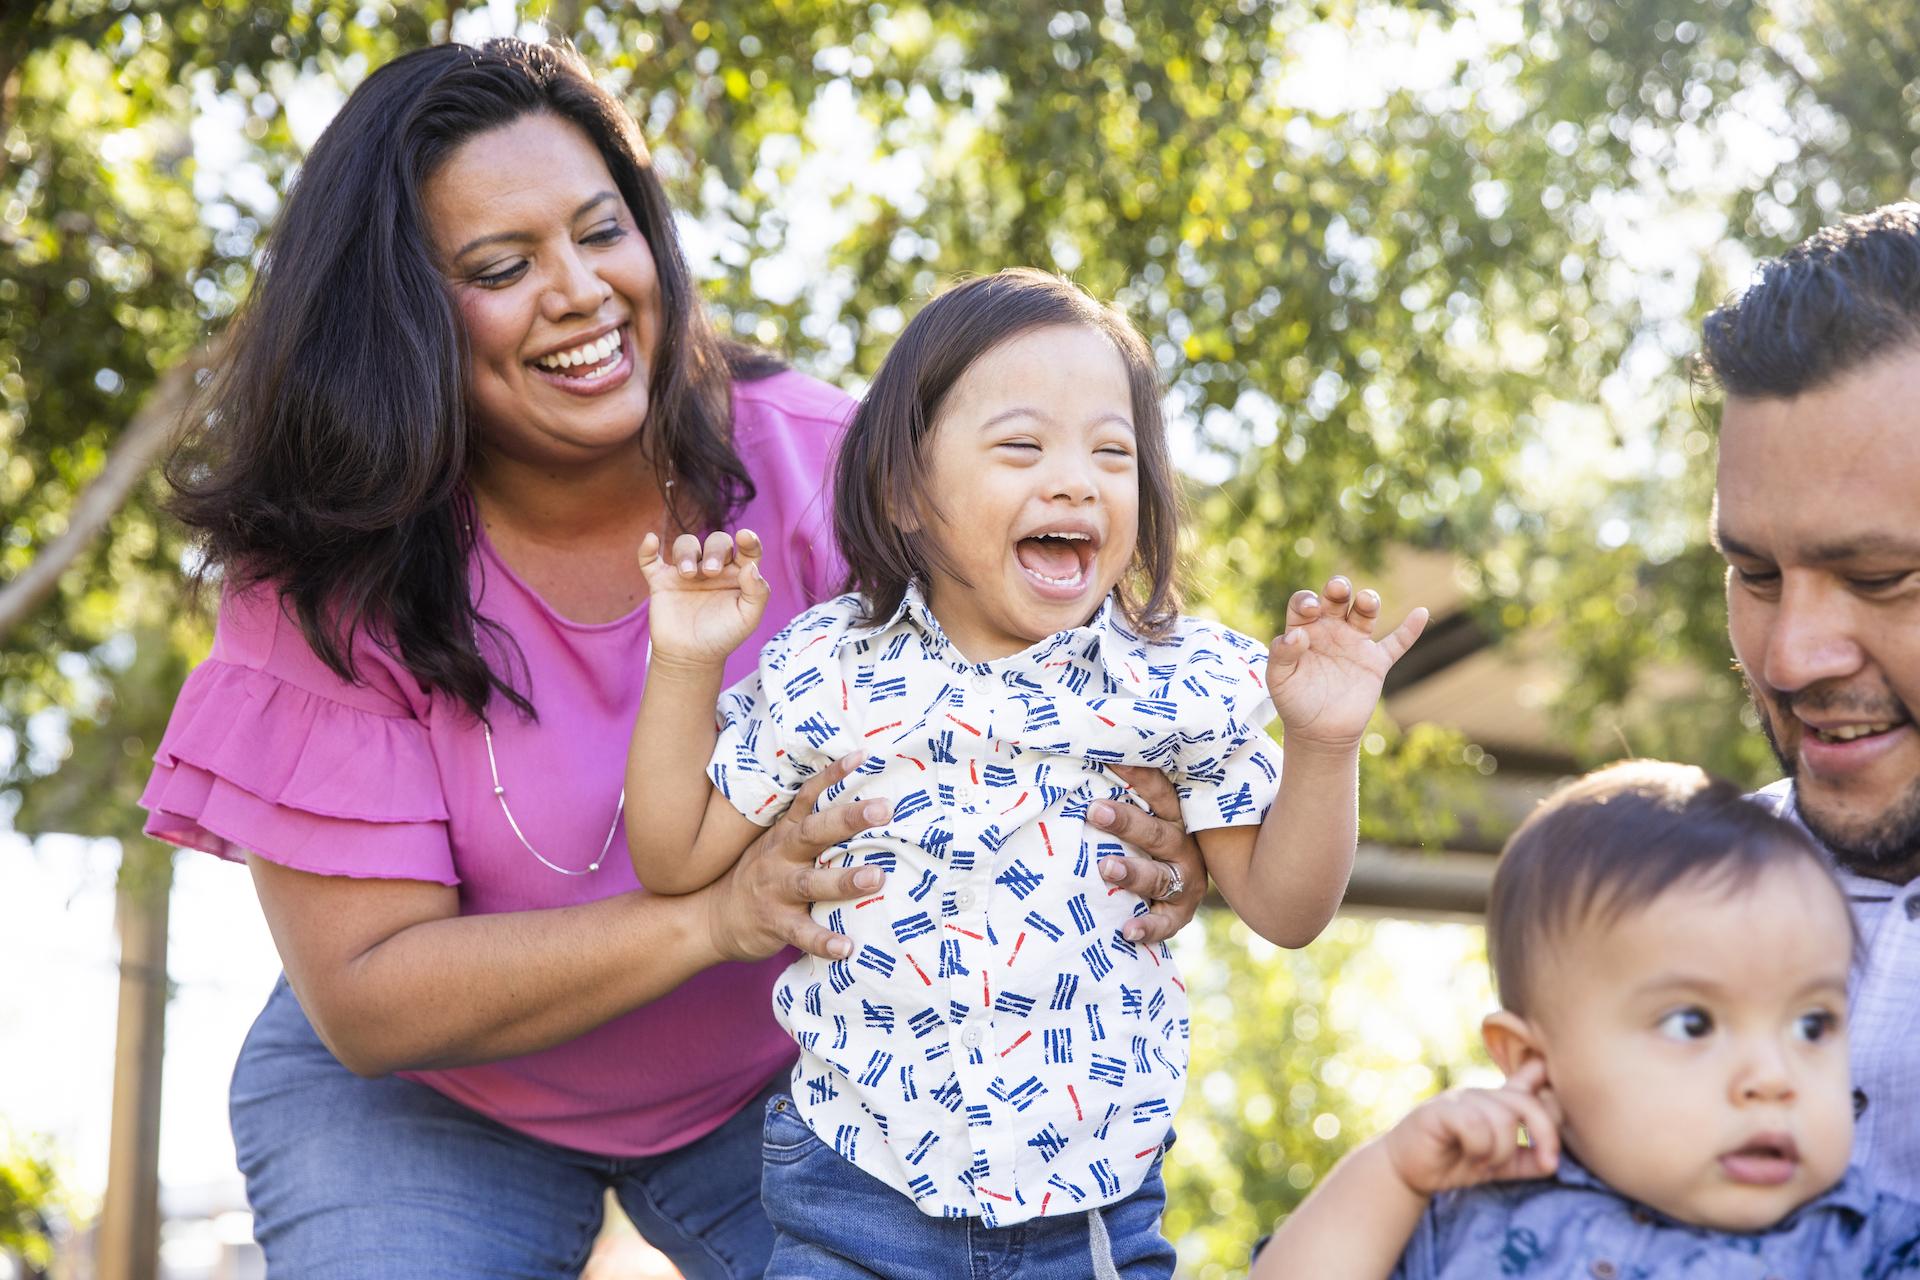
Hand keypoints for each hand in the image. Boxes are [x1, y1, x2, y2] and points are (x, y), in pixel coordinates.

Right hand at [639, 529, 769, 666]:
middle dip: (714, 551)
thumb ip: (757, 592)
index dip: (749, 540)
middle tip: (710, 572)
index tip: (745, 537)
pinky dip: (647, 549)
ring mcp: (686, 573)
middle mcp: (713, 568)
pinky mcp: (662, 580)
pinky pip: (650, 559)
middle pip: (716, 542)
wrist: (690, 657)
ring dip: (686, 552)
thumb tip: (751, 566)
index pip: (747, 550)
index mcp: (737, 574)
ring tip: (687, 574)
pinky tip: (651, 540)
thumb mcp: (748, 619)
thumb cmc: (723, 636)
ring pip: (686, 544)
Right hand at [703, 754, 890, 962]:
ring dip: (843, 880)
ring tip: (876, 877)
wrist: (712, 917)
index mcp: (785, 834)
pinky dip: (824, 941)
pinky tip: (846, 947)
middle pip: (814, 833)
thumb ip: (811, 830)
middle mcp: (780, 857)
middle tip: (884, 809)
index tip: (862, 757)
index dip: (832, 776)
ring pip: (811, 882)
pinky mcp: (775, 924)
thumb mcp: (777, 844)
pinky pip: (801, 933)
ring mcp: (777, 891)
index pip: (808, 798)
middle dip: (848, 820)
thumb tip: (863, 807)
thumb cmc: (759, 876)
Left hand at [1091, 765, 1206, 944]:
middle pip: (1156, 833)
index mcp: (1173, 819)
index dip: (1137, 776)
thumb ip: (1116, 801)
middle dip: (1126, 822)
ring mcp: (1184, 883)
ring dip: (1133, 872)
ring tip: (1105, 867)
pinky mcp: (1178, 916)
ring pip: (1159, 877)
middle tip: (1094, 811)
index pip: (1159, 793)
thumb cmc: (1144, 847)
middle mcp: (1183, 848)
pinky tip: (1126, 929)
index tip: (1107, 759)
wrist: (1179, 894)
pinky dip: (1146, 926)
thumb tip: (1076, 764)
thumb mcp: (1140, 822)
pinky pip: (1164, 923)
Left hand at [1267, 576, 1427, 752]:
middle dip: (1338, 588)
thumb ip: (1282, 653)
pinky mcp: (1375, 662)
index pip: (1303, 604)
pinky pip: (1397, 642)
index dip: (1305, 600)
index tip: (1309, 610)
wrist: (1320, 733)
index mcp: (1304, 630)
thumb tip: (1296, 634)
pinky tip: (1421, 613)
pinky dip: (1411, 629)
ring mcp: (1355, 644)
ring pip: (1364, 613)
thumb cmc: (1294, 703)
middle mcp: (1330, 630)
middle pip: (1336, 599)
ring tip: (1366, 601)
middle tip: (1338, 589)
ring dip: (1368, 601)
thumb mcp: (1278, 679)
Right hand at [1382, 1060, 1561, 1195]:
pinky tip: (1468, 1153)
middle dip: (1546, 1135)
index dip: (1553, 1091)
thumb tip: (1554, 1162)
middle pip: (1528, 1102)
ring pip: (1503, 1120)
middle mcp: (1483, 1094)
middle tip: (1546, 1162)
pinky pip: (1476, 1126)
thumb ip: (1527, 1159)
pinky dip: (1479, 1148)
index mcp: (1499, 1101)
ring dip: (1500, 1152)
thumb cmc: (1455, 1162)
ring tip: (1484, 1161)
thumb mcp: (1500, 1164)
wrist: (1408, 1169)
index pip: (1534, 1075)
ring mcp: (1461, 1098)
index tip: (1559, 1117)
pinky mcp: (1441, 1110)